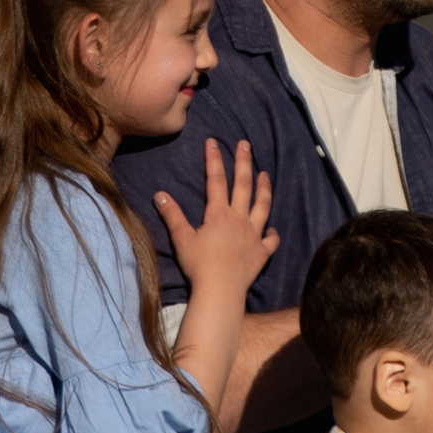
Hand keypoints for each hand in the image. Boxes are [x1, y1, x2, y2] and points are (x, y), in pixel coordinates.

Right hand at [153, 137, 278, 303]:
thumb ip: (172, 215)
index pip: (216, 180)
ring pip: (262, 206)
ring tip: (265, 174)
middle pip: (243, 185)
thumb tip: (160, 194)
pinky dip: (273, 233)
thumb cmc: (199, 265)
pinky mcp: (261, 253)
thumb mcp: (182, 238)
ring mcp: (253, 235)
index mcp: (219, 214)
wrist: (220, 290)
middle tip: (245, 145)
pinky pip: (271, 240)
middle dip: (244, 162)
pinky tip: (273, 229)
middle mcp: (239, 219)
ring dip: (264, 188)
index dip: (214, 159)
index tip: (214, 142)